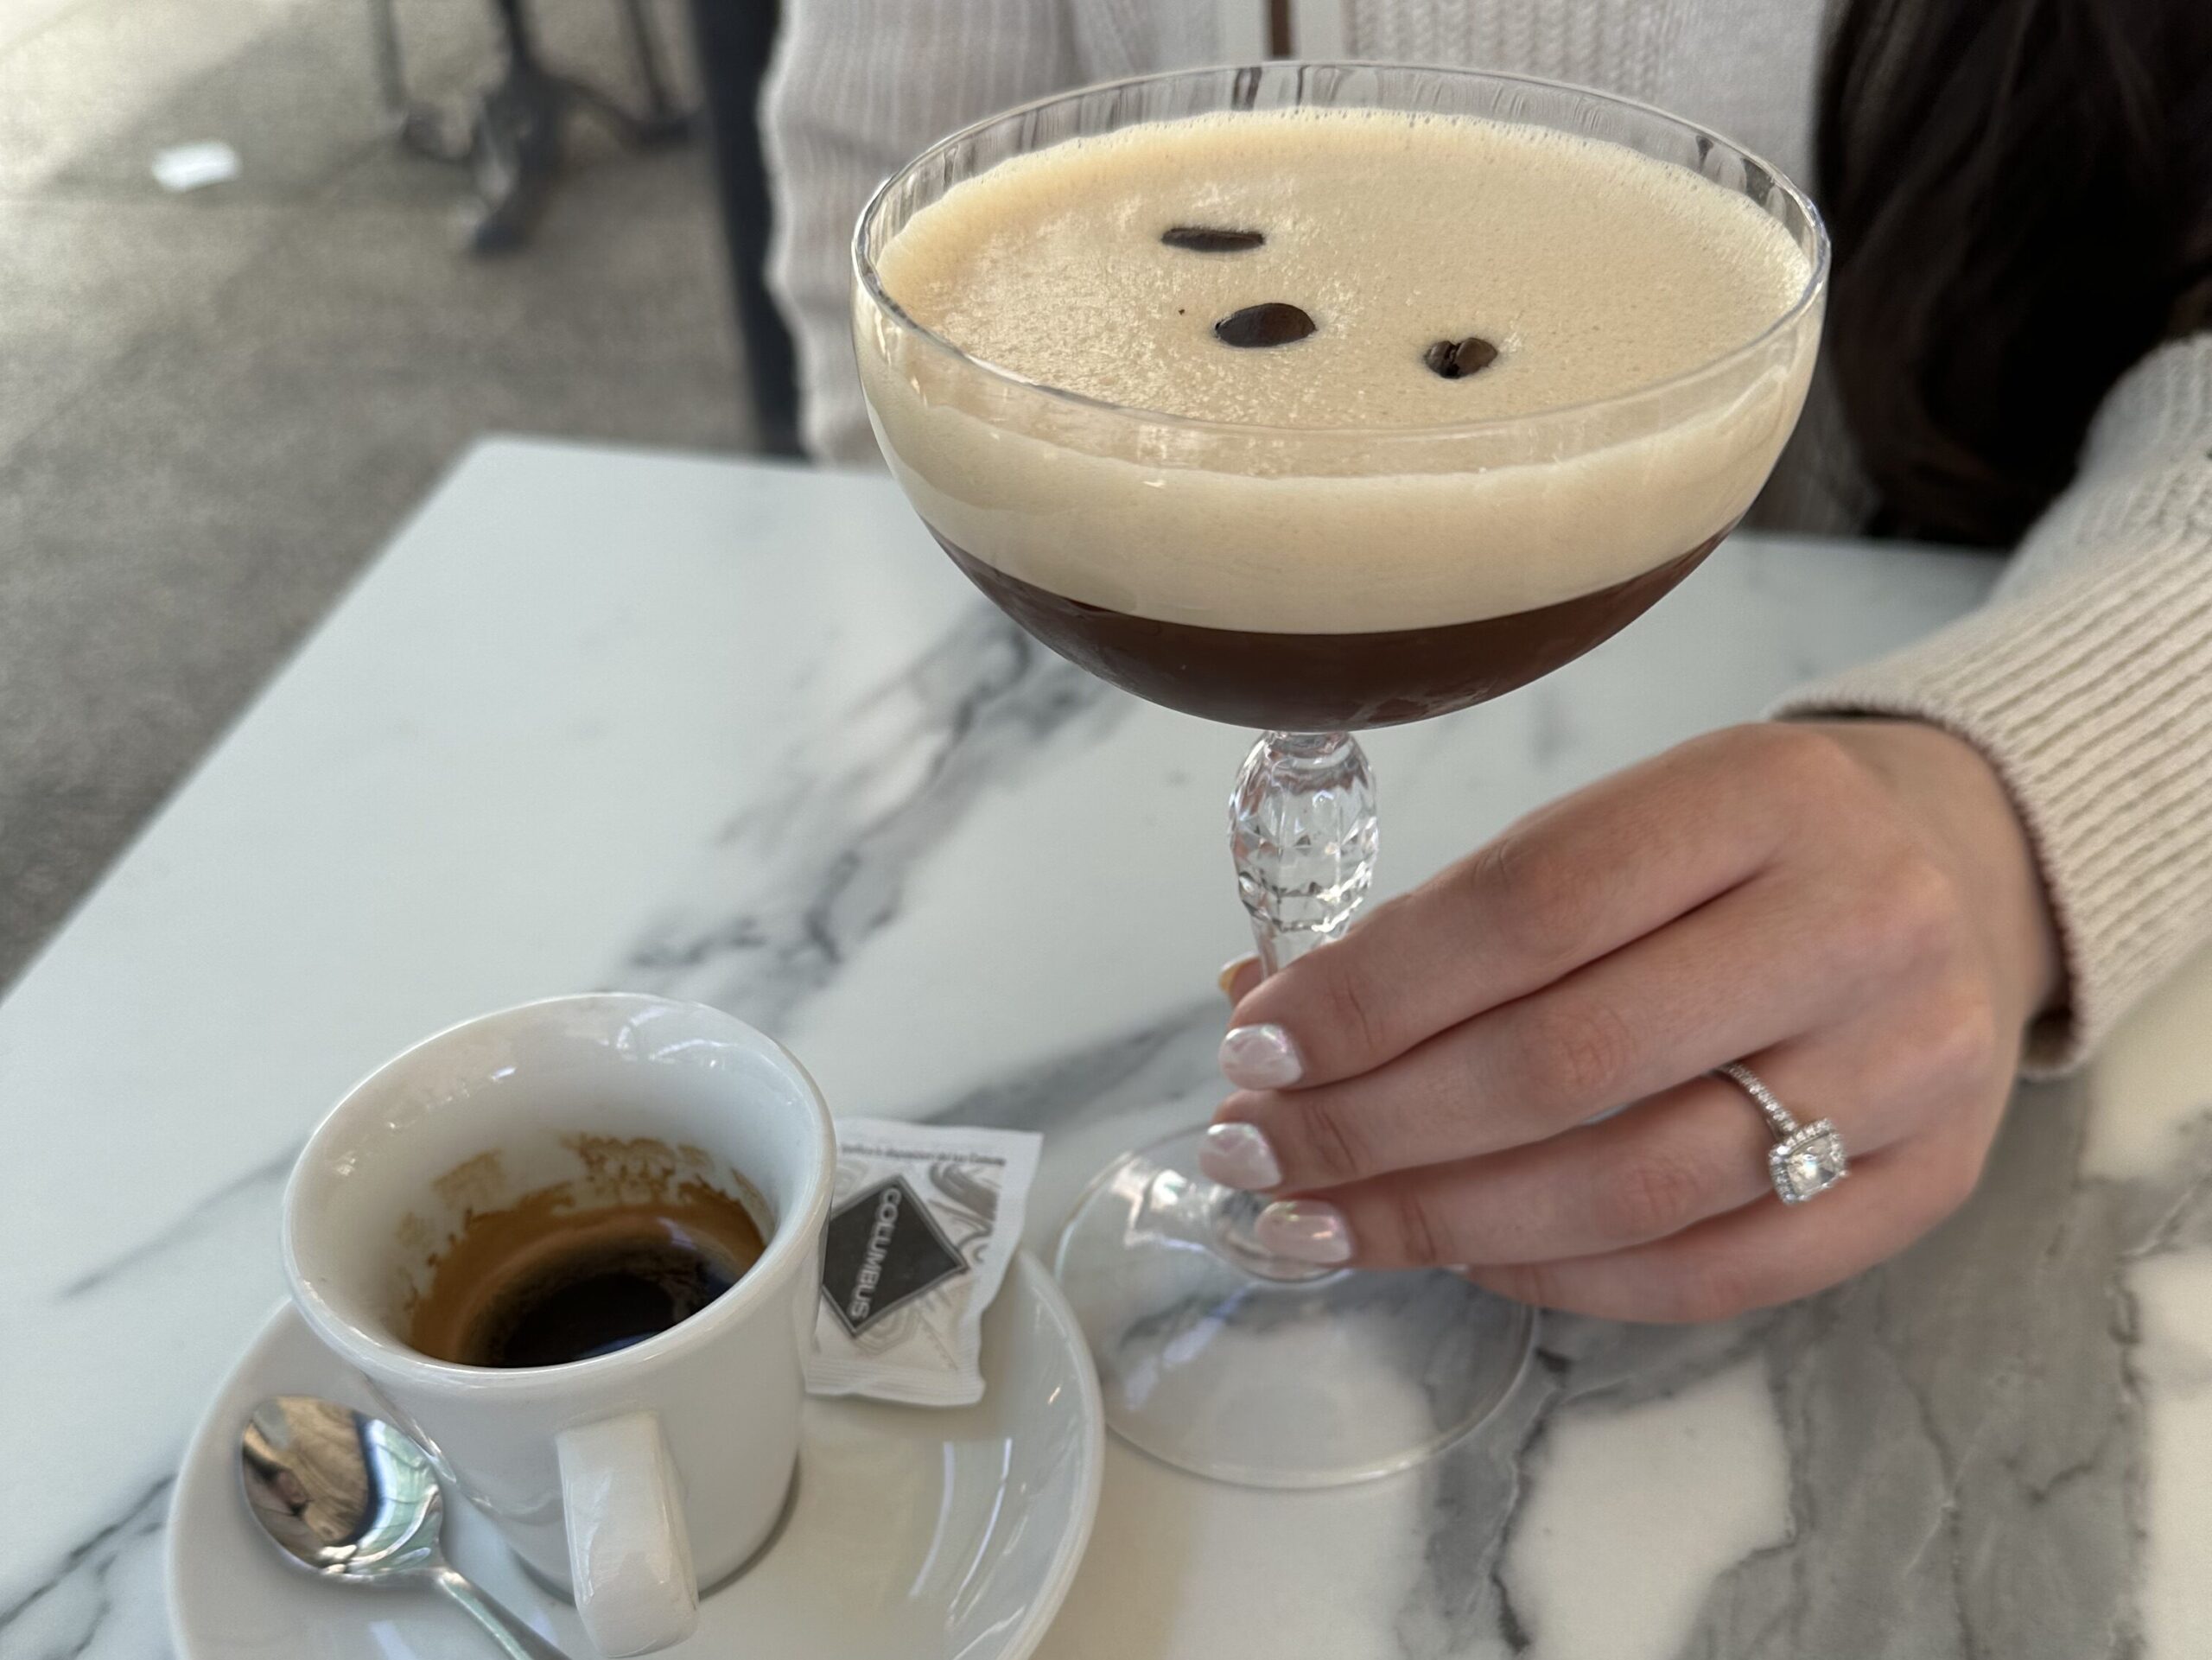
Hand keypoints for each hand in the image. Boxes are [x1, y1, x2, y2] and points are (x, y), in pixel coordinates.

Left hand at [1204, 721, 2061, 1321]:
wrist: (1965, 870)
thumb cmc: (1744, 847)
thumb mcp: (1619, 823)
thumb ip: (1457, 917)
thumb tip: (1267, 1013)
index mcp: (1761, 795)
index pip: (1529, 909)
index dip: (1371, 993)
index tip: (1254, 1047)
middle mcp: (1857, 925)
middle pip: (1567, 1063)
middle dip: (1374, 1125)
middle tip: (1253, 1153)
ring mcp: (1909, 1066)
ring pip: (1632, 1187)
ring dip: (1441, 1220)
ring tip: (1319, 1221)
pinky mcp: (1925, 1183)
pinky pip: (1711, 1272)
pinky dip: (1559, 1277)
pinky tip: (1459, 1255)